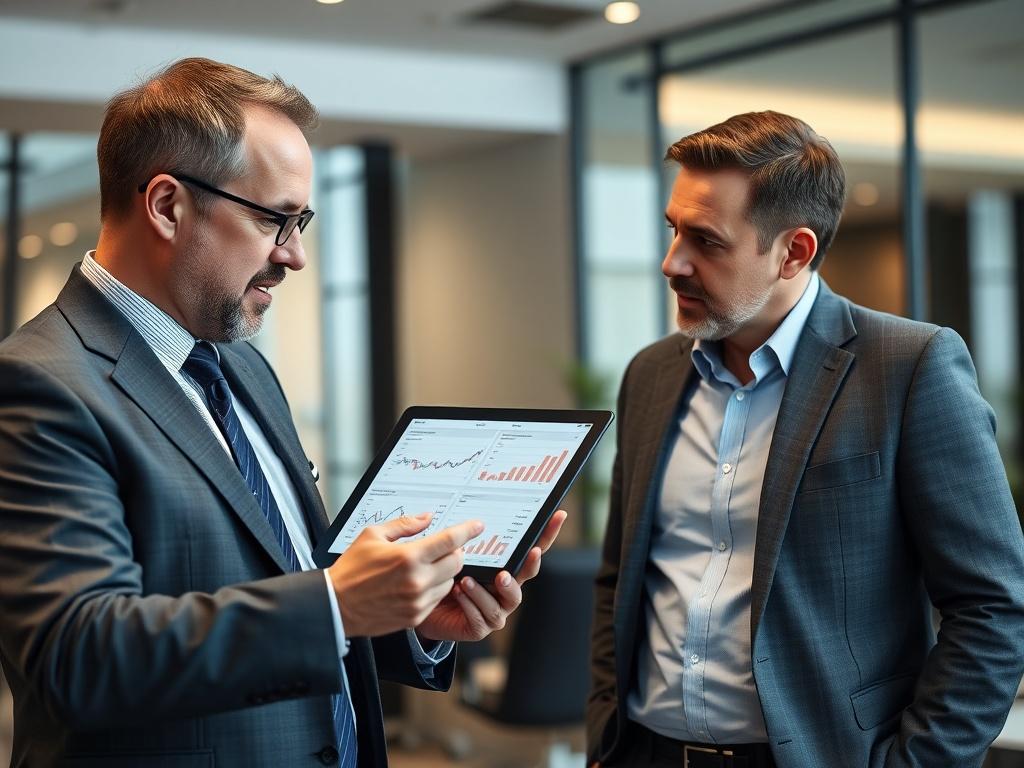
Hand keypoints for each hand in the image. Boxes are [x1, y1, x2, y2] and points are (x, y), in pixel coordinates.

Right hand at [328, 514, 482, 636]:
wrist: (335, 605)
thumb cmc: (351, 568)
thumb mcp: (373, 535)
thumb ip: (404, 524)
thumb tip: (427, 517)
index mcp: (408, 557)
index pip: (450, 541)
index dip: (467, 530)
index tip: (477, 525)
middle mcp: (417, 580)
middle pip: (457, 562)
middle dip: (455, 552)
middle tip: (443, 548)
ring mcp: (418, 601)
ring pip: (450, 582)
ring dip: (445, 572)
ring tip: (425, 567)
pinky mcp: (415, 617)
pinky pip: (437, 599)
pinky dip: (434, 589)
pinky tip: (417, 584)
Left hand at [416, 509, 566, 641]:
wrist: (422, 607)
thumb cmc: (443, 577)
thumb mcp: (457, 555)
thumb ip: (468, 541)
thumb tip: (474, 517)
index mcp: (506, 569)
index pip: (533, 549)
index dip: (547, 534)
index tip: (558, 516)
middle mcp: (506, 590)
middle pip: (527, 576)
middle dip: (527, 566)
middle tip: (520, 560)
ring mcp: (496, 611)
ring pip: (501, 602)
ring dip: (484, 590)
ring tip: (467, 580)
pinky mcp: (480, 628)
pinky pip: (480, 618)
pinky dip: (469, 604)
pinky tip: (458, 592)